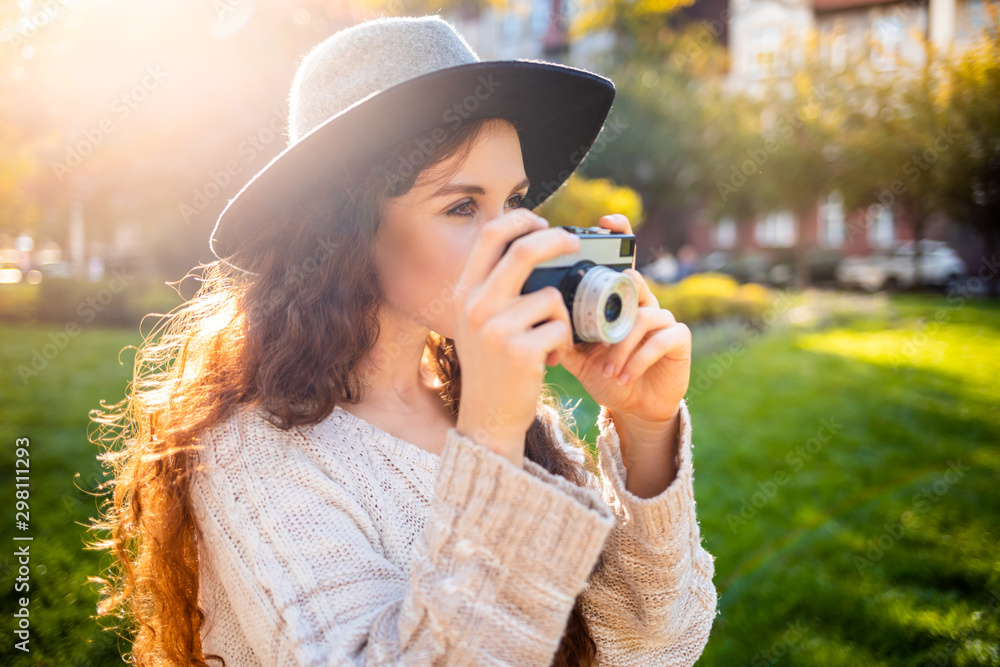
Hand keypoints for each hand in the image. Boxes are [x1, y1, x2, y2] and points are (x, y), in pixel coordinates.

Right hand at [452, 208, 579, 467]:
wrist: (487, 419)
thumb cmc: (492, 368)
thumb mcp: (477, 324)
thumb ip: (493, 288)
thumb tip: (532, 245)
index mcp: (464, 293)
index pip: (490, 234)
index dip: (520, 219)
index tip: (542, 222)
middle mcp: (475, 306)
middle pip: (524, 250)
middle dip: (557, 239)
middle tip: (575, 242)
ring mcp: (496, 328)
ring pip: (551, 296)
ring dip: (563, 316)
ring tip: (552, 339)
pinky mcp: (520, 351)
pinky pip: (561, 328)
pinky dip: (564, 342)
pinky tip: (550, 359)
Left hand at [556, 214, 689, 458]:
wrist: (633, 407)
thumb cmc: (605, 374)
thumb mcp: (577, 354)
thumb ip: (562, 332)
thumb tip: (532, 312)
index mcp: (617, 300)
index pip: (619, 261)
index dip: (618, 235)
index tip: (604, 221)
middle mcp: (642, 302)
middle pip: (635, 281)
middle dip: (618, 298)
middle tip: (601, 320)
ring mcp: (663, 319)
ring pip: (644, 315)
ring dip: (622, 345)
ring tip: (608, 368)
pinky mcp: (679, 339)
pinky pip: (662, 337)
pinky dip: (639, 358)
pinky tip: (623, 375)